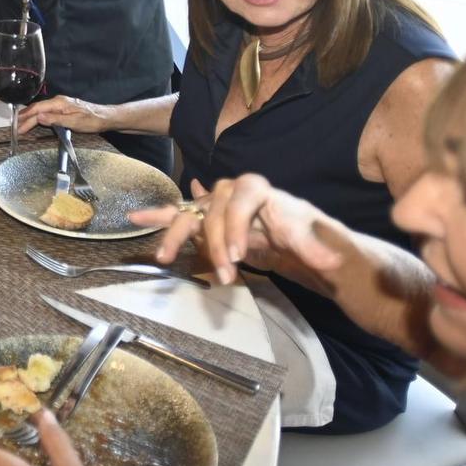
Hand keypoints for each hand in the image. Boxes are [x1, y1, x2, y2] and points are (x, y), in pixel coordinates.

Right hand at [17, 95, 114, 133]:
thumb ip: (55, 119)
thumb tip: (38, 117)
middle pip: (37, 109)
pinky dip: (39, 117)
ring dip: (31, 118)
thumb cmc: (92, 120)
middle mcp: (58, 101)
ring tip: (21, 124)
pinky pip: (47, 112)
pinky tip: (36, 121)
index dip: (26, 119)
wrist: (105, 118)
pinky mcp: (64, 109)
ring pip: (41, 110)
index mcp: (59, 103)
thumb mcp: (73, 122)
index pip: (37, 109)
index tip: (18, 127)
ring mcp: (61, 104)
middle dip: (25, 118)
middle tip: (16, 128)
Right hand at [127, 173, 343, 283]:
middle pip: (213, 208)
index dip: (236, 224)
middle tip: (227, 275)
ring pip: (190, 214)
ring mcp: (216, 208)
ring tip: (164, 257)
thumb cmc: (309, 236)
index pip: (242, 196)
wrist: (301, 242)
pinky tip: (135, 218)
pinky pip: (179, 217)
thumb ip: (318, 248)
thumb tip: (331, 261)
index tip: (238, 255)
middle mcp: (233, 194)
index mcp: (259, 189)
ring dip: (175, 235)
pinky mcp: (207, 224)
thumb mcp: (318, 241)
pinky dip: (158, 218)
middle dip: (215, 243)